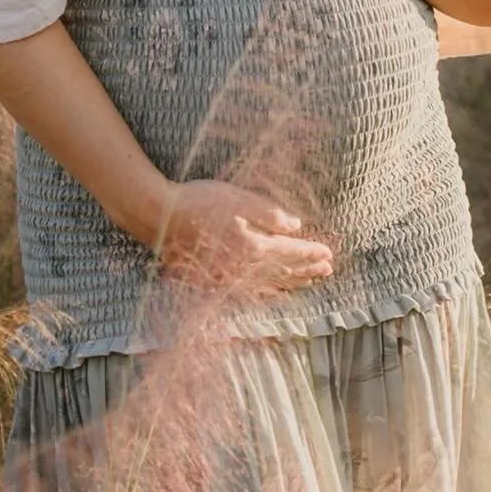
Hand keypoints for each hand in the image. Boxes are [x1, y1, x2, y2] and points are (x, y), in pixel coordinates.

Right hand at [150, 180, 335, 295]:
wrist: (160, 218)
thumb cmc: (200, 203)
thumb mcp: (239, 199)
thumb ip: (269, 214)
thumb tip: (296, 226)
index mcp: (254, 247)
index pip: (292, 252)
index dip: (312, 253)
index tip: (329, 254)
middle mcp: (245, 269)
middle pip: (285, 273)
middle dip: (308, 271)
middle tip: (327, 271)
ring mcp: (229, 279)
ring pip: (270, 285)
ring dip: (293, 283)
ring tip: (309, 282)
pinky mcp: (215, 282)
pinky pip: (251, 292)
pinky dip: (269, 292)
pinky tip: (275, 292)